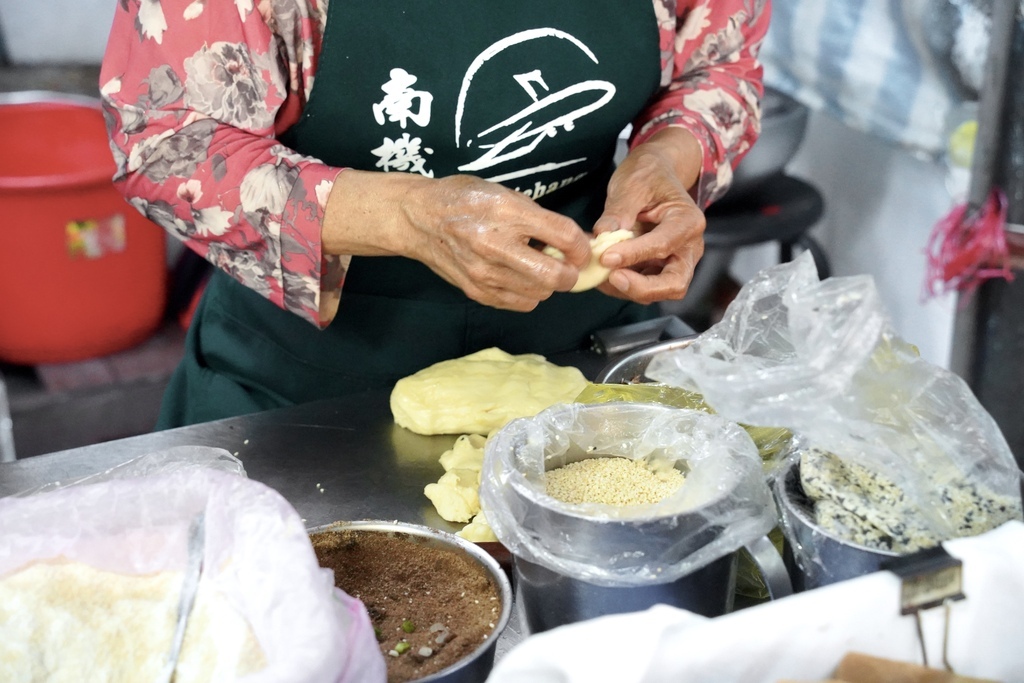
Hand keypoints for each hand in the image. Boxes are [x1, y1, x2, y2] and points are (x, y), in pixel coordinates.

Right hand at [322, 171, 590, 310]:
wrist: (418, 218)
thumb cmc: (464, 199)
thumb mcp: (504, 193)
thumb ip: (538, 217)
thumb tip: (575, 241)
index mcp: (507, 213)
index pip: (564, 236)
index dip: (582, 246)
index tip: (581, 248)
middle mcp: (496, 246)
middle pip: (555, 277)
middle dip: (570, 274)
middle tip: (566, 265)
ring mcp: (485, 274)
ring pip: (540, 295)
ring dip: (547, 284)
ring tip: (536, 267)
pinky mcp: (477, 292)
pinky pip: (520, 304)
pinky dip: (528, 294)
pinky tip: (520, 277)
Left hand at [593, 127, 705, 303]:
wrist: (653, 174)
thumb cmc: (648, 176)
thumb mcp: (632, 185)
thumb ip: (619, 211)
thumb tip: (602, 236)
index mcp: (688, 221)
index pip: (664, 245)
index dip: (634, 255)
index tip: (606, 257)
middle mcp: (688, 247)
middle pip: (674, 283)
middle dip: (642, 287)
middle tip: (612, 278)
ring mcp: (676, 260)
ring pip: (659, 291)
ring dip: (628, 289)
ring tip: (599, 273)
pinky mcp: (659, 269)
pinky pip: (644, 286)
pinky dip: (623, 285)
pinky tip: (602, 272)